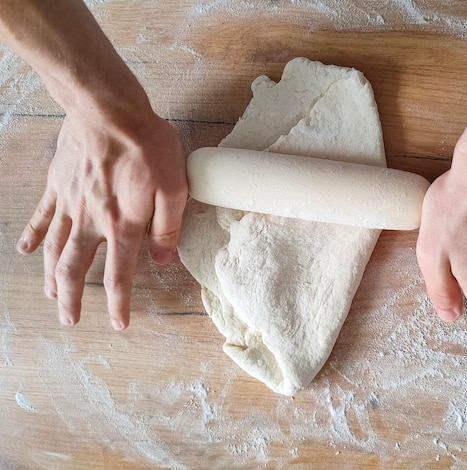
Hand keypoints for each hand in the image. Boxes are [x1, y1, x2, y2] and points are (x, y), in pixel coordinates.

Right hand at [16, 109, 186, 329]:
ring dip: (50, 276)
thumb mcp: (174, 187)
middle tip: (69, 320)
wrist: (110, 110)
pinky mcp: (57, 185)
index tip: (118, 324)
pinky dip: (31, 235)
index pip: (119, 275)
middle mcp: (91, 221)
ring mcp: (70, 203)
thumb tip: (163, 259)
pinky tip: (24, 250)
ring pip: (54, 249)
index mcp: (123, 225)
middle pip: (75, 269)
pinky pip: (40, 216)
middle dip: (71, 298)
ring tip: (49, 295)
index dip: (118, 304)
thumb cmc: (147, 146)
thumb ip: (168, 226)